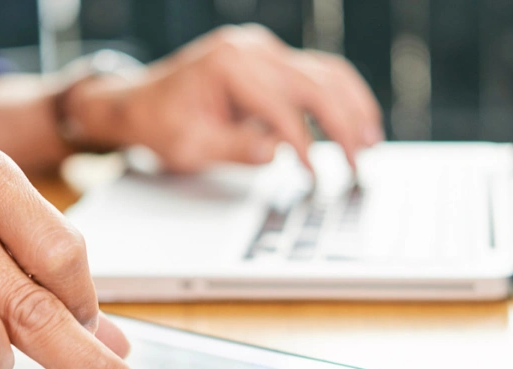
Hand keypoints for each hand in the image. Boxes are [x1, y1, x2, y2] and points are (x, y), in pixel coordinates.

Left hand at [68, 24, 383, 172]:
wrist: (141, 102)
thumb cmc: (162, 125)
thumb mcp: (189, 147)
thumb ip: (233, 148)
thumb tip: (276, 150)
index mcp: (228, 64)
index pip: (279, 106)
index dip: (302, 144)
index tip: (316, 176)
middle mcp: (250, 48)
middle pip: (313, 83)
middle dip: (341, 125)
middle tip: (358, 164)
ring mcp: (263, 49)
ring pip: (324, 72)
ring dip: (352, 106)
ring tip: (371, 142)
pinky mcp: (272, 59)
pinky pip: (317, 73)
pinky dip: (341, 96)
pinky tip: (360, 121)